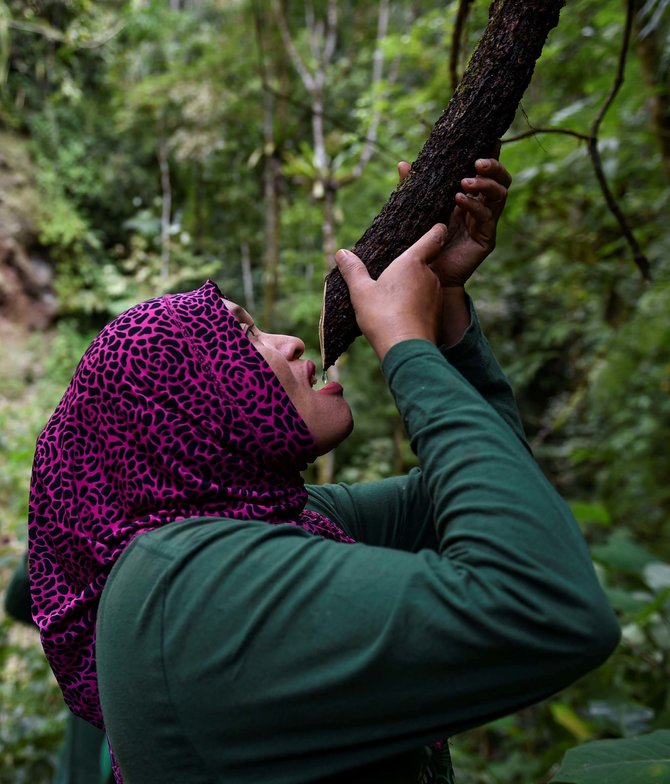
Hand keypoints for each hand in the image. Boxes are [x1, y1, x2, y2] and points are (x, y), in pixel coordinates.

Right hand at [335, 225, 444, 360]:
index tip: (439, 225)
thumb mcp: (361, 292)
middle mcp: (430, 275)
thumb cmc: (383, 316)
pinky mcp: (438, 314)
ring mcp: (437, 295)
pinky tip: (403, 315)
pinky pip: (428, 303)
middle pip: (425, 264)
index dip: (437, 230)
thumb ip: (353, 271)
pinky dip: (418, 305)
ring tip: (395, 299)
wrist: (406, 350)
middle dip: (413, 268)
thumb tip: (341, 253)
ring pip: (426, 285)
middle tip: (394, 275)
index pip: (433, 237)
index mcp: (412, 262)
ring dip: (415, 288)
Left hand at [398, 147, 511, 288]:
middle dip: (493, 167)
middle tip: (478, 162)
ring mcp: (485, 224)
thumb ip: (414, 188)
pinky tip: (459, 199)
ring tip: (464, 181)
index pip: (486, 172)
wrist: (428, 275)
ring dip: (484, 185)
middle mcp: (481, 208)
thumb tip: (403, 164)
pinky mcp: (485, 239)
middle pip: (501, 181)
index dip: (491, 155)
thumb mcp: (419, 210)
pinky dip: (473, 205)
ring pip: (499, 196)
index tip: (489, 139)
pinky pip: (486, 217)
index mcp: (470, 198)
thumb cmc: (424, 243)